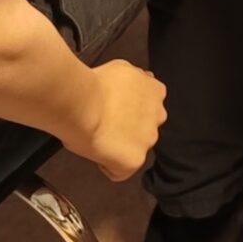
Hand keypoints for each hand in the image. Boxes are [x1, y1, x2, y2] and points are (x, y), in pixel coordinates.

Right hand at [77, 60, 166, 181]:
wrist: (83, 104)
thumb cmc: (93, 85)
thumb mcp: (121, 70)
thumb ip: (134, 79)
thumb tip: (132, 83)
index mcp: (156, 91)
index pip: (148, 105)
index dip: (129, 109)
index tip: (113, 110)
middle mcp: (158, 115)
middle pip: (145, 128)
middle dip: (129, 129)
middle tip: (105, 126)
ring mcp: (148, 139)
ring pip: (136, 149)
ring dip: (121, 148)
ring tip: (99, 140)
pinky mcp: (135, 160)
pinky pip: (121, 171)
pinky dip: (109, 167)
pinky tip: (96, 154)